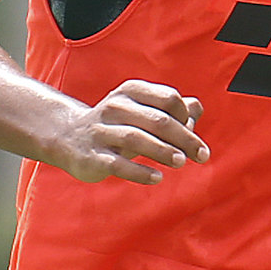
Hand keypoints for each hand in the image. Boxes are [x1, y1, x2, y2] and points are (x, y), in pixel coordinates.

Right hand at [53, 80, 208, 184]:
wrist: (69, 138)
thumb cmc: (117, 125)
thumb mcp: (143, 113)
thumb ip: (171, 111)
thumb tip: (196, 107)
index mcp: (131, 92)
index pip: (168, 99)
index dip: (185, 117)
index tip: (191, 134)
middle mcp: (115, 107)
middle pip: (157, 120)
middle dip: (184, 138)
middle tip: (202, 155)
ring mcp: (101, 131)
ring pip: (137, 138)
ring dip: (163, 151)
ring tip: (181, 162)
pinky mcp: (92, 156)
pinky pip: (118, 164)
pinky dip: (140, 172)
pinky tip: (157, 177)